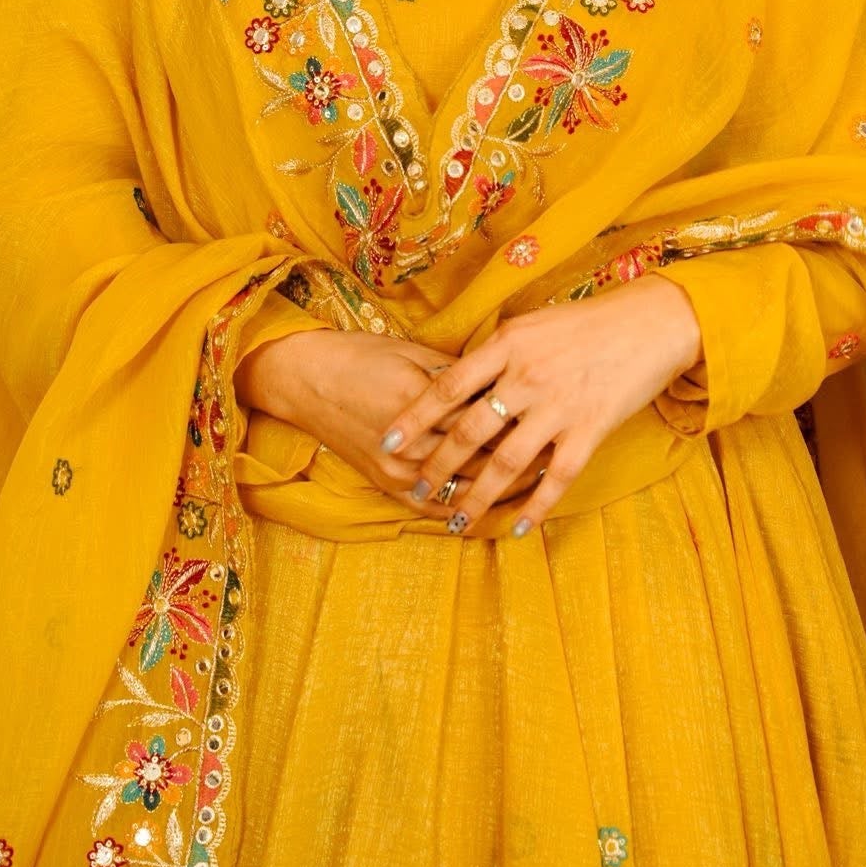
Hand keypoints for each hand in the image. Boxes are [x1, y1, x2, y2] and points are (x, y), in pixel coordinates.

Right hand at [236, 329, 550, 517]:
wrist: (305, 379)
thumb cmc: (362, 356)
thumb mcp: (413, 354)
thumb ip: (460, 376)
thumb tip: (504, 382)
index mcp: (424, 404)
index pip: (489, 421)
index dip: (526, 421)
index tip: (557, 415)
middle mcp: (414, 445)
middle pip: (482, 458)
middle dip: (524, 458)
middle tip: (560, 451)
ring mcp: (398, 472)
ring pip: (463, 488)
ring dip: (502, 490)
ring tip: (541, 485)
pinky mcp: (386, 485)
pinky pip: (436, 509)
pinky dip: (467, 511)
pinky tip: (494, 512)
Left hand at [377, 275, 701, 538]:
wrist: (648, 324)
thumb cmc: (586, 322)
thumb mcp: (532, 324)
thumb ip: (497, 352)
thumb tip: (457, 377)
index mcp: (508, 345)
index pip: (448, 385)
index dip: (415, 415)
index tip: (388, 439)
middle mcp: (527, 376)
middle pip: (469, 430)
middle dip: (437, 466)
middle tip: (415, 490)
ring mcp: (559, 406)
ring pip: (505, 462)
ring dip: (477, 497)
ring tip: (455, 521)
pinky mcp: (590, 430)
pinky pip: (555, 477)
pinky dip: (534, 506)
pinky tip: (517, 526)